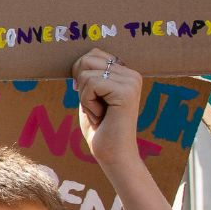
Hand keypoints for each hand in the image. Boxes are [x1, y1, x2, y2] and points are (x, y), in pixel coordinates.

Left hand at [71, 49, 145, 169]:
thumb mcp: (90, 96)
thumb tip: (78, 59)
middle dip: (81, 85)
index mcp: (126, 72)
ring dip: (84, 97)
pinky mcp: (126, 92)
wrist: (113, 155)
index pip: (92, 54)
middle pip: (87, 60)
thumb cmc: (100, 128)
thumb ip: (88, 75)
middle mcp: (132, 74)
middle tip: (95, 106)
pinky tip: (101, 116)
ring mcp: (131, 82)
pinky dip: (87, 103)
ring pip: (86, 73)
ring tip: (99, 113)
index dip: (81, 76)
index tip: (92, 98)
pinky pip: (91, 85)